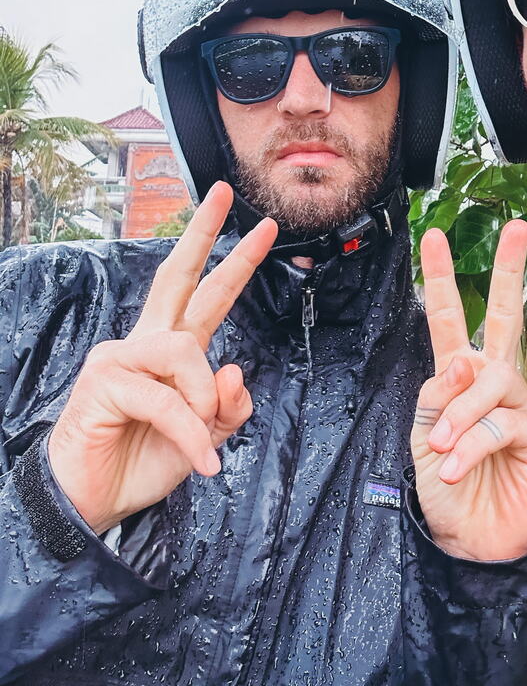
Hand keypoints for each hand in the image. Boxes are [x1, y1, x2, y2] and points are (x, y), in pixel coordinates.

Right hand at [48, 182, 276, 534]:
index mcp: (171, 353)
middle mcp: (145, 344)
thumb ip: (227, 406)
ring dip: (204, 396)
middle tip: (223, 194)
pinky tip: (198, 460)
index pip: (206, 296)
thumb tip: (235, 368)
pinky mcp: (103, 380)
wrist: (92, 504)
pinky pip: (165, 397)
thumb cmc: (141, 463)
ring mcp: (120, 357)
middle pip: (176, 276)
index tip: (262, 229)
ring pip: (185, 348)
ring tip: (202, 434)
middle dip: (203, 233)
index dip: (234, 263)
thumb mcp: (205, 437)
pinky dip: (189, 430)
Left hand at [412, 220, 526, 561]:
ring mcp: (520, 404)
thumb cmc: (446, 487)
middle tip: (518, 228)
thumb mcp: (424, 434)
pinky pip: (499, 424)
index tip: (435, 236)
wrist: (470, 541)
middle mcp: (493, 381)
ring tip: (440, 448)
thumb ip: (437, 393)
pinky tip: (456, 467)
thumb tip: (462, 358)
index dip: (442, 278)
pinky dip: (470, 444)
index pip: (449, 319)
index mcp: (458, 378)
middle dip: (509, 271)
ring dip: (458, 415)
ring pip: (489, 381)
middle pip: (504, 317)